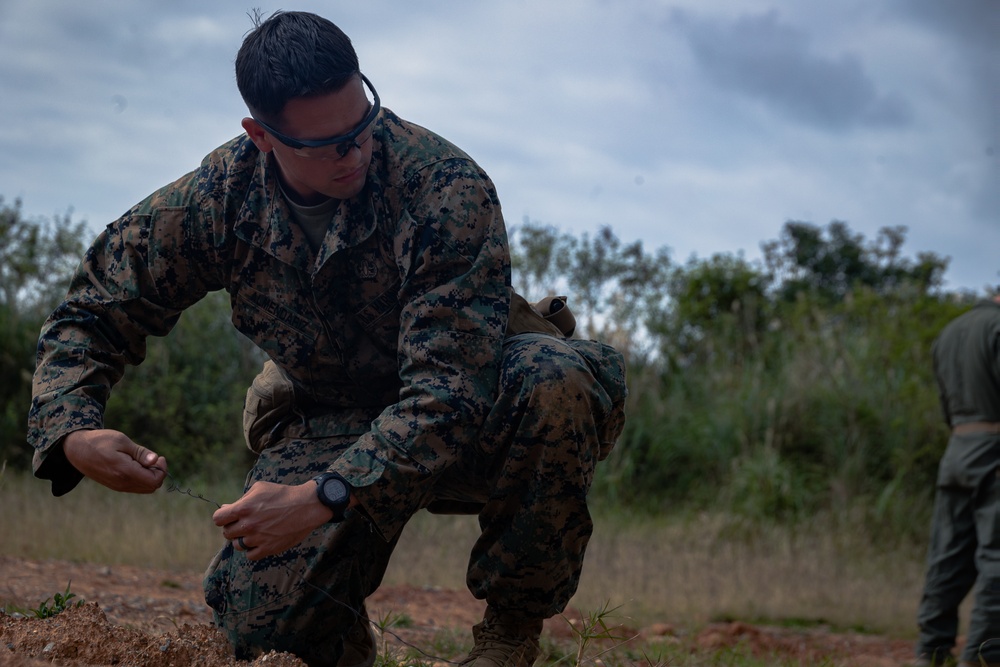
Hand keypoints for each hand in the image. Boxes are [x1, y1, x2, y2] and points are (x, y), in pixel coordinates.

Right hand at [62, 429, 166, 493]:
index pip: (154, 481)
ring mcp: (117, 486)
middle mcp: (121, 483)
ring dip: (150, 476)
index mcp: (124, 471)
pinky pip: (135, 487)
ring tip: (144, 461)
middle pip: (152, 487)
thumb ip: (140, 452)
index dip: (162, 470)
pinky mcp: (115, 486)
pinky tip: (137, 465)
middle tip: (153, 459)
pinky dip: (142, 478)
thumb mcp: (122, 440)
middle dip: (158, 473)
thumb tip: (155, 460)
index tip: (159, 457)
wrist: (77, 449)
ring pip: (144, 489)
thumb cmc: (100, 441)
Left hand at [213, 480, 332, 559]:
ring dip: (243, 539)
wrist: (306, 506)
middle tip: (246, 523)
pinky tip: (260, 541)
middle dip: (233, 527)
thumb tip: (226, 508)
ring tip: (255, 532)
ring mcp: (258, 538)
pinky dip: (252, 550)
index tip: (230, 516)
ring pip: (238, 545)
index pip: (218, 519)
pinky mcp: (268, 549)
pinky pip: (250, 555)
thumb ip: (241, 499)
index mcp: (244, 508)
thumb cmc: (283, 494)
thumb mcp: (260, 488)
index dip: (223, 517)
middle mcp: (248, 525)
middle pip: (227, 533)